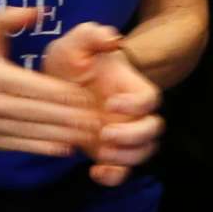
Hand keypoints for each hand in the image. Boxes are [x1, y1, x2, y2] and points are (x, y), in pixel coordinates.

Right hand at [0, 7, 102, 157]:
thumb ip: (9, 18)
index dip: (63, 93)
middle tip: (96, 117)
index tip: (87, 95)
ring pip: (32, 132)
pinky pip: (22, 145)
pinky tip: (66, 146)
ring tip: (88, 132)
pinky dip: (46, 147)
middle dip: (69, 116)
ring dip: (63, 134)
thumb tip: (37, 12)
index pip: (33, 87)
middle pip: (36, 112)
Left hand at [42, 23, 163, 185]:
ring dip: (126, 158)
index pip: (150, 99)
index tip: (110, 103)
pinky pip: (121, 171)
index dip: (135, 104)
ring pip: (143, 153)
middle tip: (104, 134)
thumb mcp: (75, 43)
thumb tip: (111, 38)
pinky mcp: (108, 152)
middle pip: (153, 130)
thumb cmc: (73, 59)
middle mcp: (132, 113)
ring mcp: (122, 134)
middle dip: (133, 137)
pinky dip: (113, 176)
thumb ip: (91, 35)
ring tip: (101, 154)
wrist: (60, 81)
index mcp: (131, 87)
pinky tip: (95, 172)